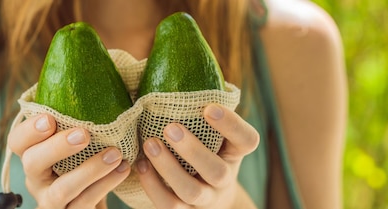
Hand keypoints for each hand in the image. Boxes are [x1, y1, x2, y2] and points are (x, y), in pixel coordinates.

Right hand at [8, 114, 130, 208]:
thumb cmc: (87, 156)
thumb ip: (81, 107)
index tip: (50, 119)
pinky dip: (105, 185)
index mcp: (33, 153)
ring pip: (60, 190)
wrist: (95, 198)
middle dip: (56, 147)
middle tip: (84, 134)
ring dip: (89, 171)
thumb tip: (96, 63)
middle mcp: (36, 178)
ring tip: (116, 154)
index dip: (29, 130)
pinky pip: (84, 204)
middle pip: (31, 163)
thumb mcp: (81, 134)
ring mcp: (51, 201)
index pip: (17, 141)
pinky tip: (123, 169)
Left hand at [137, 104, 259, 208]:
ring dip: (169, 169)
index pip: (247, 140)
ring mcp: (206, 199)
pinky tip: (139, 165)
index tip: (208, 106)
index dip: (231, 125)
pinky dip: (153, 186)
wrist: (204, 191)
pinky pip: (170, 206)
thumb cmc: (200, 144)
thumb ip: (194, 103)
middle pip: (217, 171)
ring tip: (150, 144)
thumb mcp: (206, 127)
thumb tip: (166, 58)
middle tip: (170, 127)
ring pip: (192, 192)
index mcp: (235, 152)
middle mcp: (224, 178)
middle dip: (193, 150)